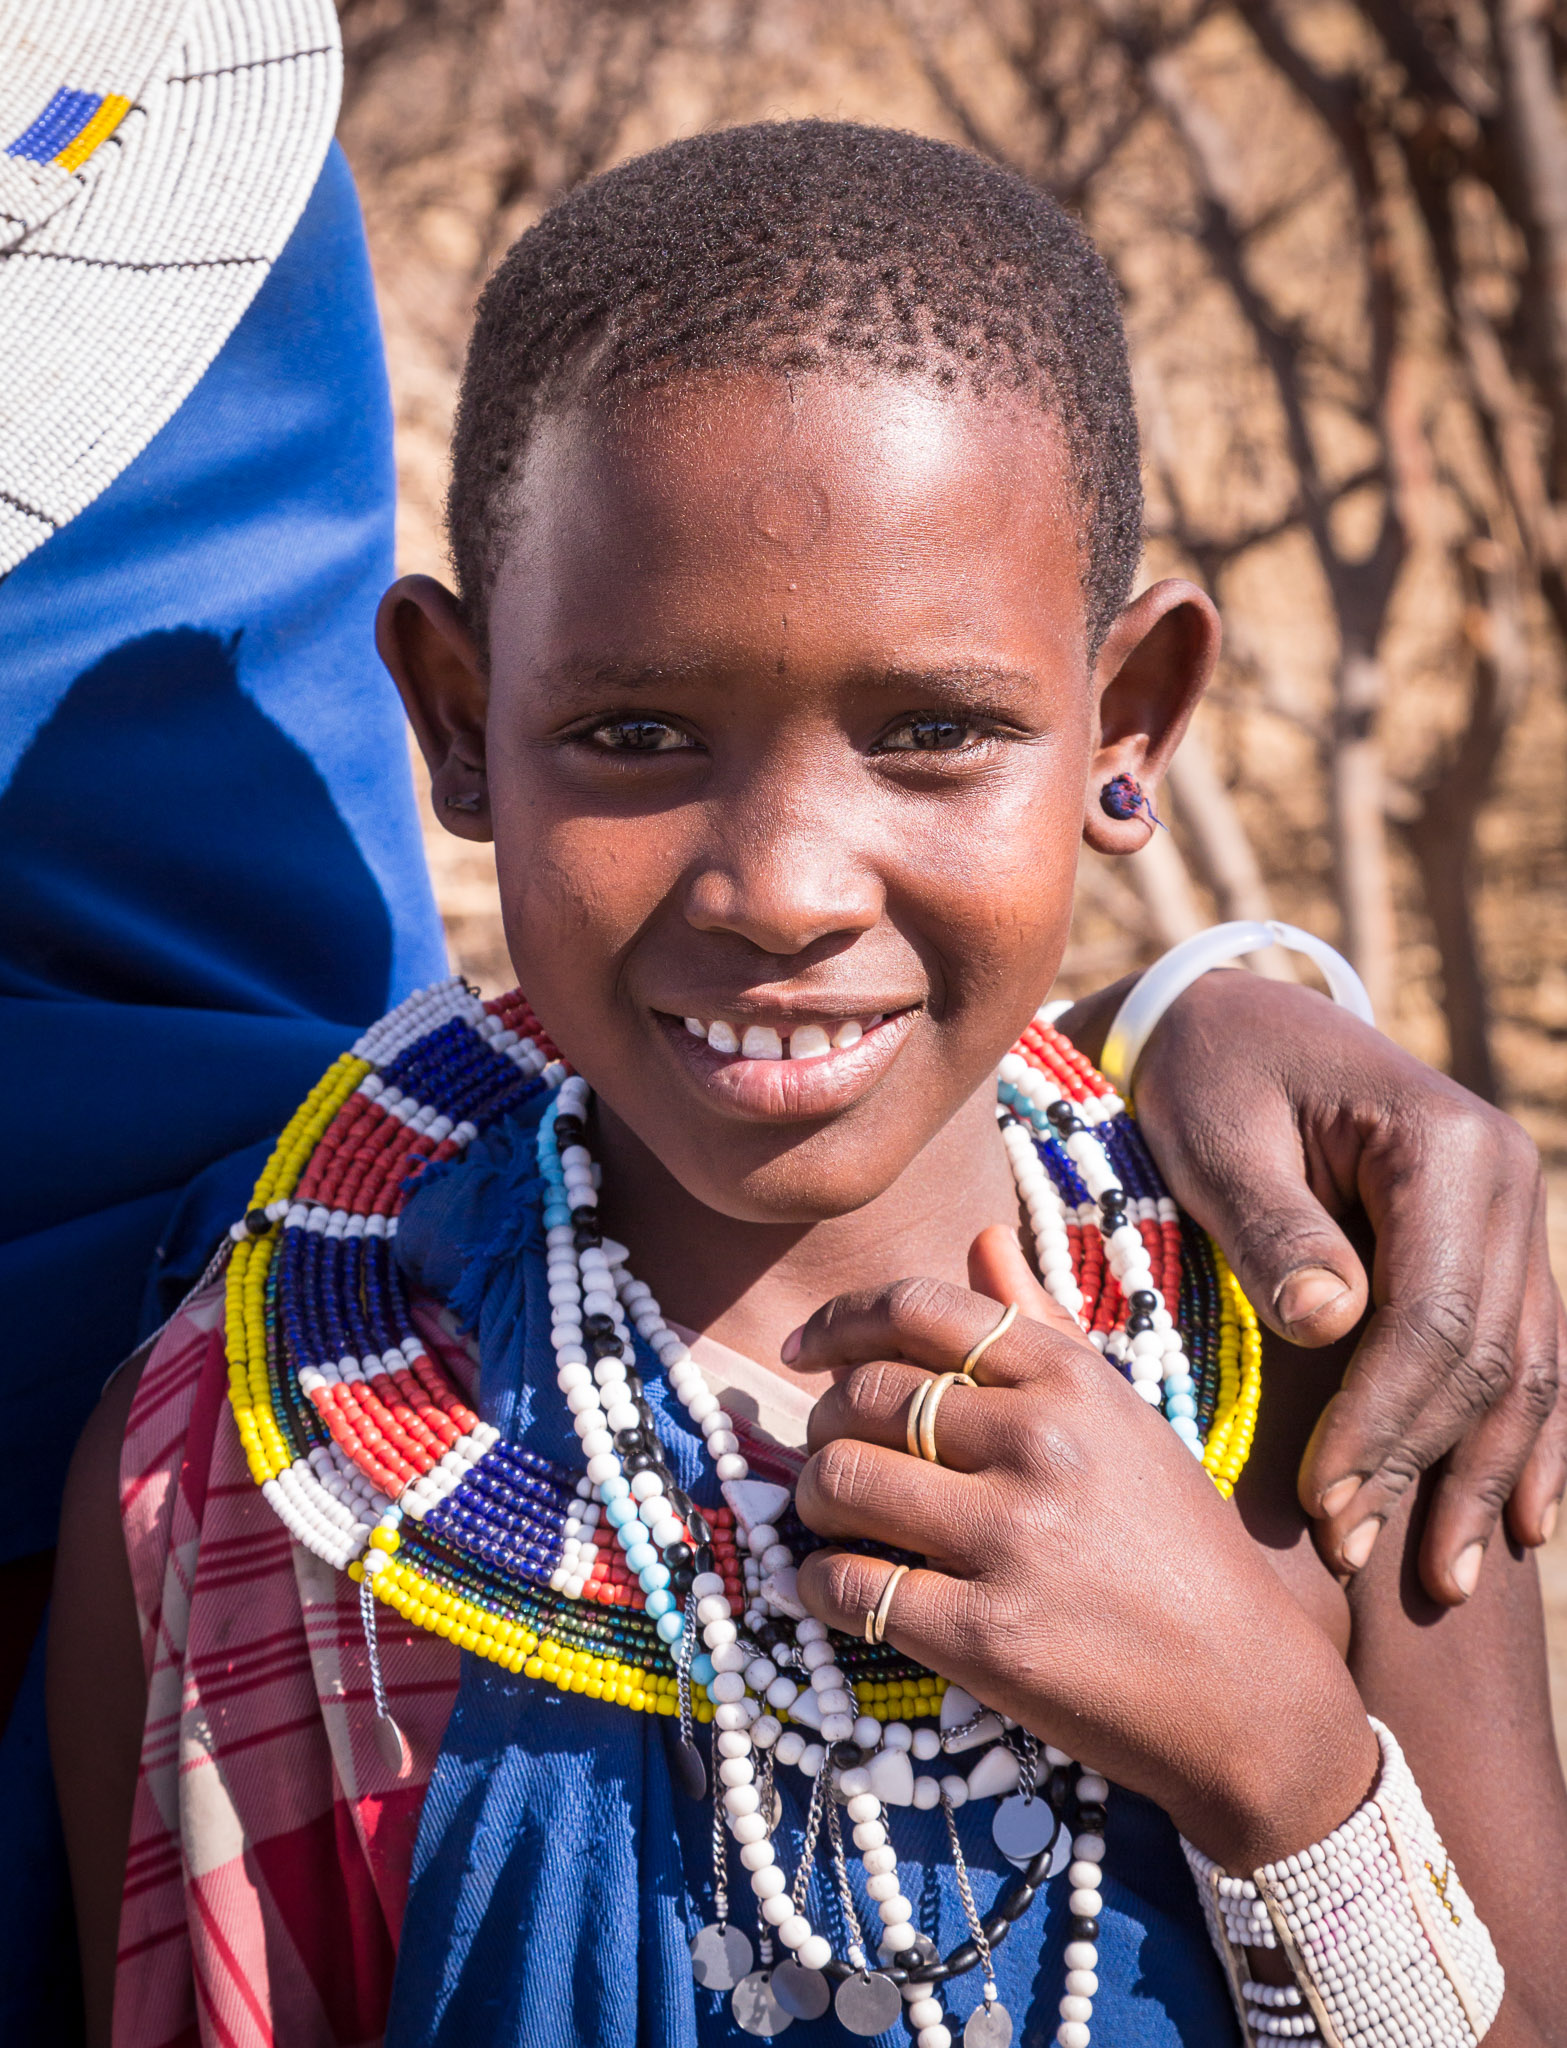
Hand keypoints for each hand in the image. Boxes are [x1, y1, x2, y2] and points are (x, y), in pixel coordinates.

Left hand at [789, 1256, 1378, 1872]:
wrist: (1248, 1689)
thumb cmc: (1179, 1545)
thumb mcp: (1126, 1418)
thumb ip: (1046, 1326)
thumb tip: (981, 1236)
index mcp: (1071, 1380)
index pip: (917, 1309)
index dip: (840, 1322)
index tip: (805, 1350)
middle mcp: (1040, 1442)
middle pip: (862, 1396)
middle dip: (822, 1424)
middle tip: (829, 1454)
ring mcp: (1012, 1539)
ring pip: (838, 1481)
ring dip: (811, 1499)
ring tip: (829, 1517)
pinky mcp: (986, 1636)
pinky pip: (848, 1585)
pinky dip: (819, 1583)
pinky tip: (837, 1587)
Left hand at [1062, 969, 1566, 1605]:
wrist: (1227, 1019)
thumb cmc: (1203, 1075)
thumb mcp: (1216, 1136)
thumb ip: (1270, 1225)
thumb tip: (1333, 1323)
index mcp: (1446, 1147)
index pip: (1432, 1315)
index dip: (1382, 1420)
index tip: (1324, 1501)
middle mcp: (1505, 1181)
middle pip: (1484, 1356)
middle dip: (1423, 1465)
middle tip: (1357, 1554)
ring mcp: (1512, 1217)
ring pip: (1521, 1370)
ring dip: (1481, 1477)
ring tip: (1439, 1580)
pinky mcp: (1494, 1248)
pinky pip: (1528, 1356)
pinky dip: (1523, 1442)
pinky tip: (1517, 1522)